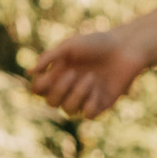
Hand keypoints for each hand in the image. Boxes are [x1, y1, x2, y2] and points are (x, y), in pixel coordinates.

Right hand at [28, 29, 149, 119]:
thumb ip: (50, 57)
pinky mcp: (101, 103)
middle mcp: (69, 88)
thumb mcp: (70, 45)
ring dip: (77, 94)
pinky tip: (98, 90)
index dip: (40, 87)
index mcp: (58, 73)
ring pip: (68, 110)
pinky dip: (89, 104)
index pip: (38, 90)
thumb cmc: (97, 43)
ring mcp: (85, 97)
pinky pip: (88, 114)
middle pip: (51, 102)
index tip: (50, 74)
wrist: (126, 48)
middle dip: (60, 90)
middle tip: (74, 73)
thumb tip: (30, 72)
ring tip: (92, 78)